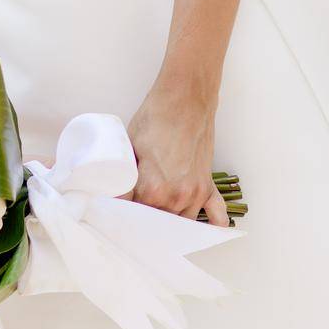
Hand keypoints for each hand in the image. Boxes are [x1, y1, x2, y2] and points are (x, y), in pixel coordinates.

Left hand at [122, 80, 228, 225]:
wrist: (185, 98)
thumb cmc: (156, 117)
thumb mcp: (129, 145)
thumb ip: (124, 175)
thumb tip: (114, 191)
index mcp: (154, 189)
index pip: (133, 215)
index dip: (121, 212)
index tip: (114, 210)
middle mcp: (177, 197)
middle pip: (157, 224)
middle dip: (144, 220)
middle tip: (131, 213)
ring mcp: (196, 194)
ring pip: (180, 223)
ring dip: (169, 221)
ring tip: (156, 218)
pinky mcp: (208, 186)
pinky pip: (215, 215)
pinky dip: (209, 223)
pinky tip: (200, 230)